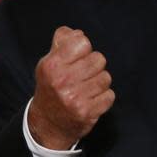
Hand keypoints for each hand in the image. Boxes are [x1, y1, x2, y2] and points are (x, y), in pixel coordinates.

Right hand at [28, 27, 114, 149]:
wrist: (47, 123)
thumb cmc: (52, 86)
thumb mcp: (49, 62)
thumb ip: (62, 42)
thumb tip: (78, 33)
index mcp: (52, 65)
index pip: (83, 42)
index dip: (83, 49)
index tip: (77, 58)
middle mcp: (61, 81)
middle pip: (98, 59)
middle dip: (94, 66)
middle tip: (82, 76)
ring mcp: (74, 98)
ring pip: (106, 77)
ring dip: (99, 82)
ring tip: (86, 88)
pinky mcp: (86, 112)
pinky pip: (109, 95)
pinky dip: (103, 98)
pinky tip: (91, 100)